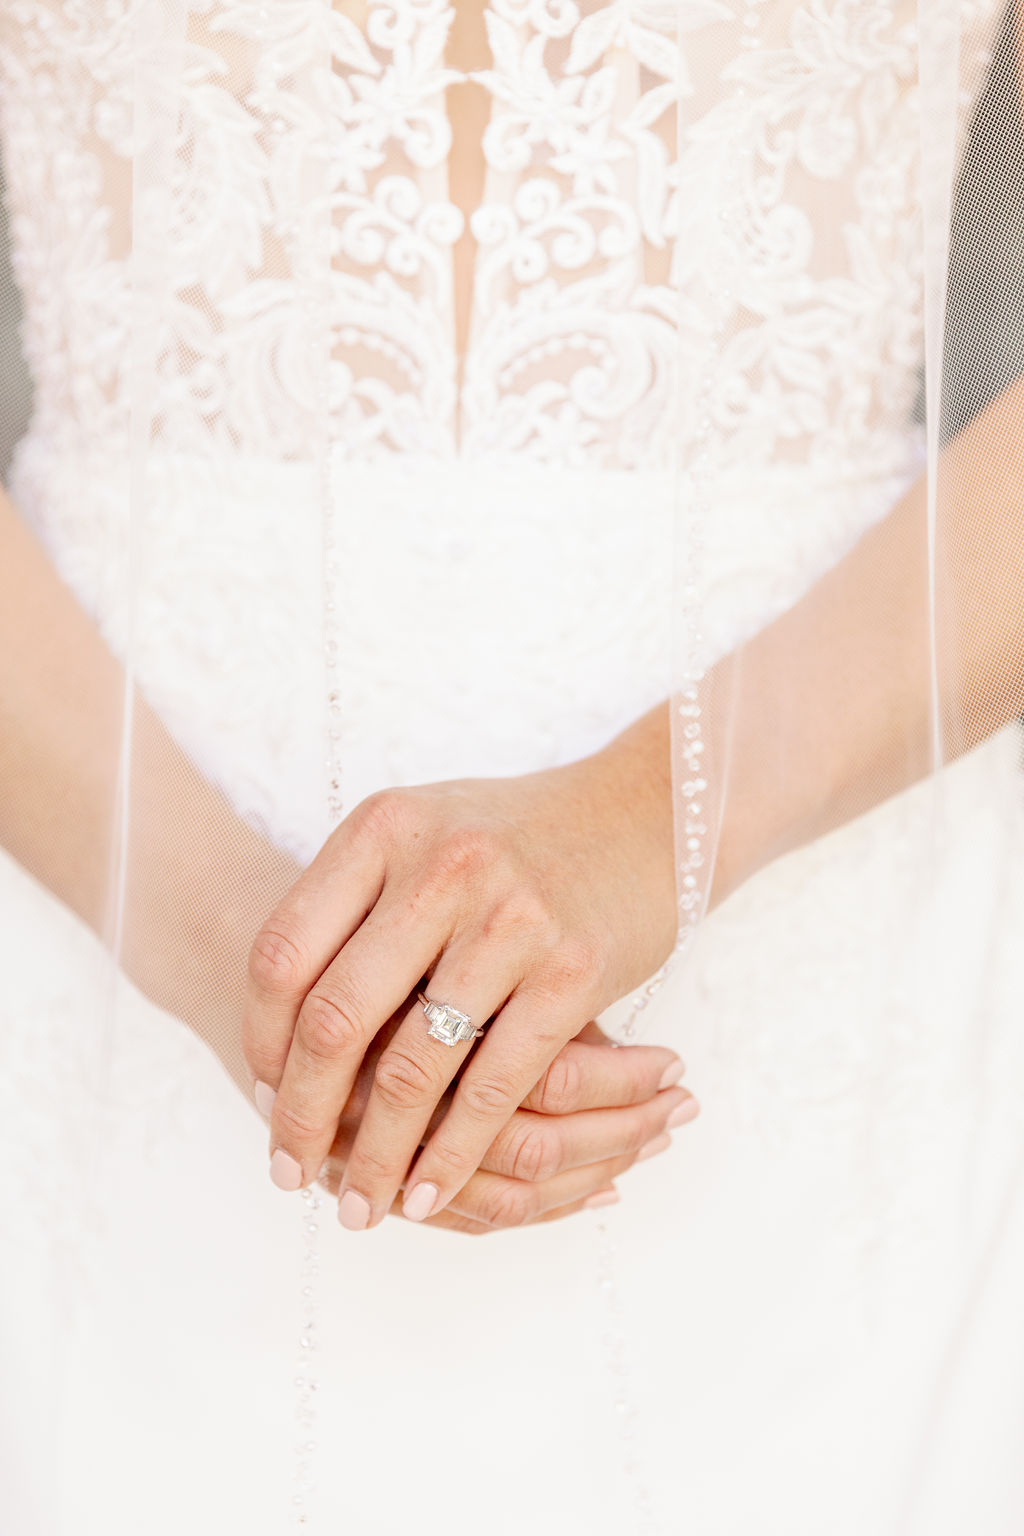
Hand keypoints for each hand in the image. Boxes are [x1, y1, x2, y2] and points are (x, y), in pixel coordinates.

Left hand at [243, 706, 677, 1228]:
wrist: (642, 814)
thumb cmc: (516, 837)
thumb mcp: (424, 837)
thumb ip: (355, 908)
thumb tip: (283, 1045)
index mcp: (383, 828)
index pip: (283, 953)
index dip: (261, 1040)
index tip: (263, 1095)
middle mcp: (439, 867)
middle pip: (336, 1018)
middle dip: (302, 1116)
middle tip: (288, 1173)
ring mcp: (509, 919)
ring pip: (413, 1069)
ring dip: (378, 1156)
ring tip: (361, 1205)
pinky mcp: (573, 971)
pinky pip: (493, 1086)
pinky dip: (454, 1154)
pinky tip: (430, 1192)